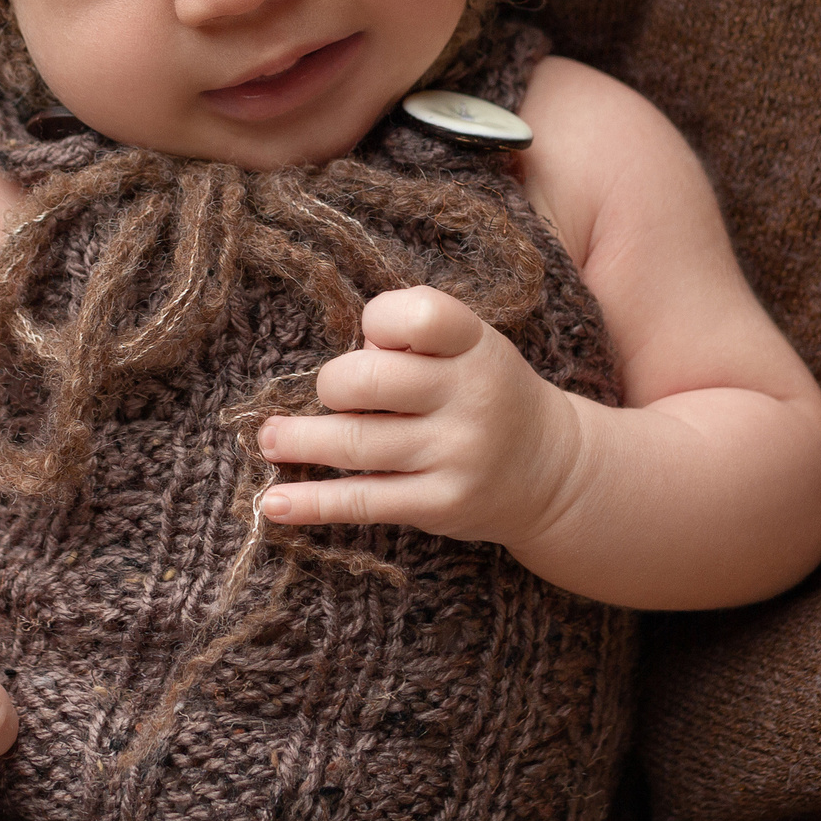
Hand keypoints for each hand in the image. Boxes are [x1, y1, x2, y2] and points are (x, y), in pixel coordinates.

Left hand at [255, 285, 579, 549]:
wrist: (551, 470)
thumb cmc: (485, 391)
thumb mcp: (469, 346)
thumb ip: (411, 340)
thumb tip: (342, 367)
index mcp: (475, 345)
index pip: (417, 316)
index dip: (378, 322)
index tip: (371, 338)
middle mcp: (470, 397)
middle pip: (368, 380)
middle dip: (332, 384)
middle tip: (327, 393)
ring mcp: (456, 454)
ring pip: (354, 443)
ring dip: (298, 441)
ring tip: (269, 438)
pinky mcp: (440, 504)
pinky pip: (363, 501)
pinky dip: (313, 503)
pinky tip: (274, 503)